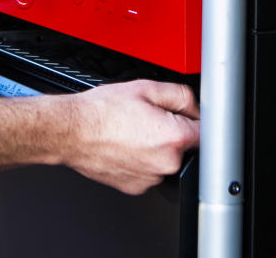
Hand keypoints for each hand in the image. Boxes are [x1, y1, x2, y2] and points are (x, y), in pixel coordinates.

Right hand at [65, 80, 199, 194]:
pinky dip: (141, 160)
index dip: (194, 118)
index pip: (204, 130)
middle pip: (183, 146)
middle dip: (171, 131)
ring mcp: (151, 178)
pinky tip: (125, 145)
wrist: (71, 131)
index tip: (184, 116)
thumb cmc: (101, 111)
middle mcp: (166, 163)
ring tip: (131, 132)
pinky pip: (148, 171)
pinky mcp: (136, 187)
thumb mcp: (145, 88)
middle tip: (147, 118)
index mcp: (174, 137)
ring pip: (164, 160)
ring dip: (155, 147)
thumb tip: (194, 105)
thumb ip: (180, 95)